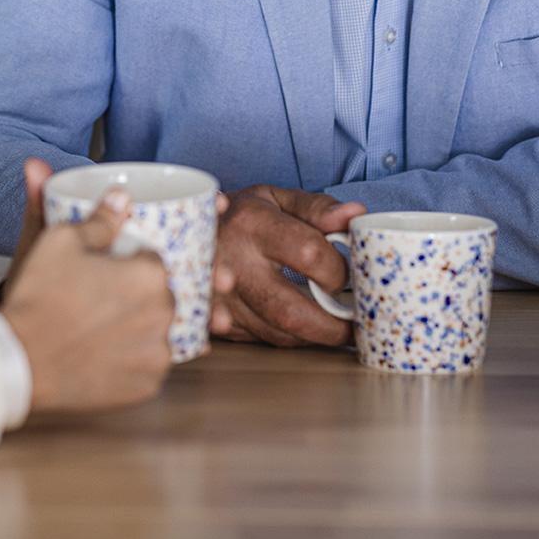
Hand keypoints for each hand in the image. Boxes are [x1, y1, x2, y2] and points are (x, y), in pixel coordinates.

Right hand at [0, 181, 175, 412]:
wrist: (19, 360)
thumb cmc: (39, 296)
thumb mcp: (62, 241)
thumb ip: (100, 219)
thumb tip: (121, 198)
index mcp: (150, 275)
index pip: (154, 262)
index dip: (130, 264)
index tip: (109, 271)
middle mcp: (165, 315)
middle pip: (161, 297)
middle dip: (138, 296)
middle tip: (101, 299)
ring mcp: (158, 355)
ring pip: (157, 333)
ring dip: (138, 328)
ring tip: (101, 327)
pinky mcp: (147, 387)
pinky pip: (148, 366)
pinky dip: (132, 360)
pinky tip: (104, 353)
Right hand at [210, 185, 365, 346]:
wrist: (182, 227)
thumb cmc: (240, 213)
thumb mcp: (275, 197)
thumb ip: (316, 208)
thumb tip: (355, 215)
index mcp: (251, 222)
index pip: (309, 253)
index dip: (338, 270)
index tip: (347, 276)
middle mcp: (231, 260)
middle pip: (289, 309)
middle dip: (331, 326)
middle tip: (354, 326)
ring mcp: (217, 294)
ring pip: (273, 332)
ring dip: (311, 337)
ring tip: (333, 328)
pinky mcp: (211, 317)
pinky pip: (255, 340)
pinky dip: (283, 339)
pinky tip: (299, 332)